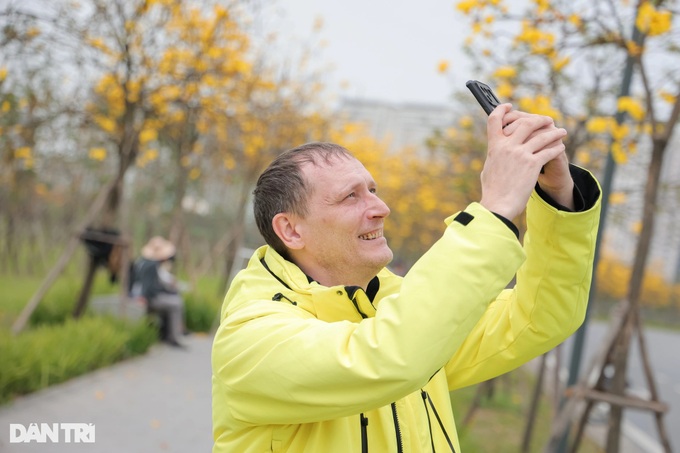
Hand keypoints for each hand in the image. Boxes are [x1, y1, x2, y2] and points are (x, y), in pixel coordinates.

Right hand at [479, 104, 568, 219]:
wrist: (498, 205)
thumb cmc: (492, 190)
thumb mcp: (489, 167)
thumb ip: (495, 154)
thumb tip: (497, 148)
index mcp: (494, 146)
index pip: (494, 120)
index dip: (502, 110)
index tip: (509, 106)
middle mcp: (507, 146)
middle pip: (525, 122)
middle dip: (539, 119)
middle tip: (547, 120)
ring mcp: (520, 154)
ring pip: (542, 135)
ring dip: (554, 132)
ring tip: (562, 131)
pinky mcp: (532, 164)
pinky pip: (549, 150)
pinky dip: (556, 147)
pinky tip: (561, 147)